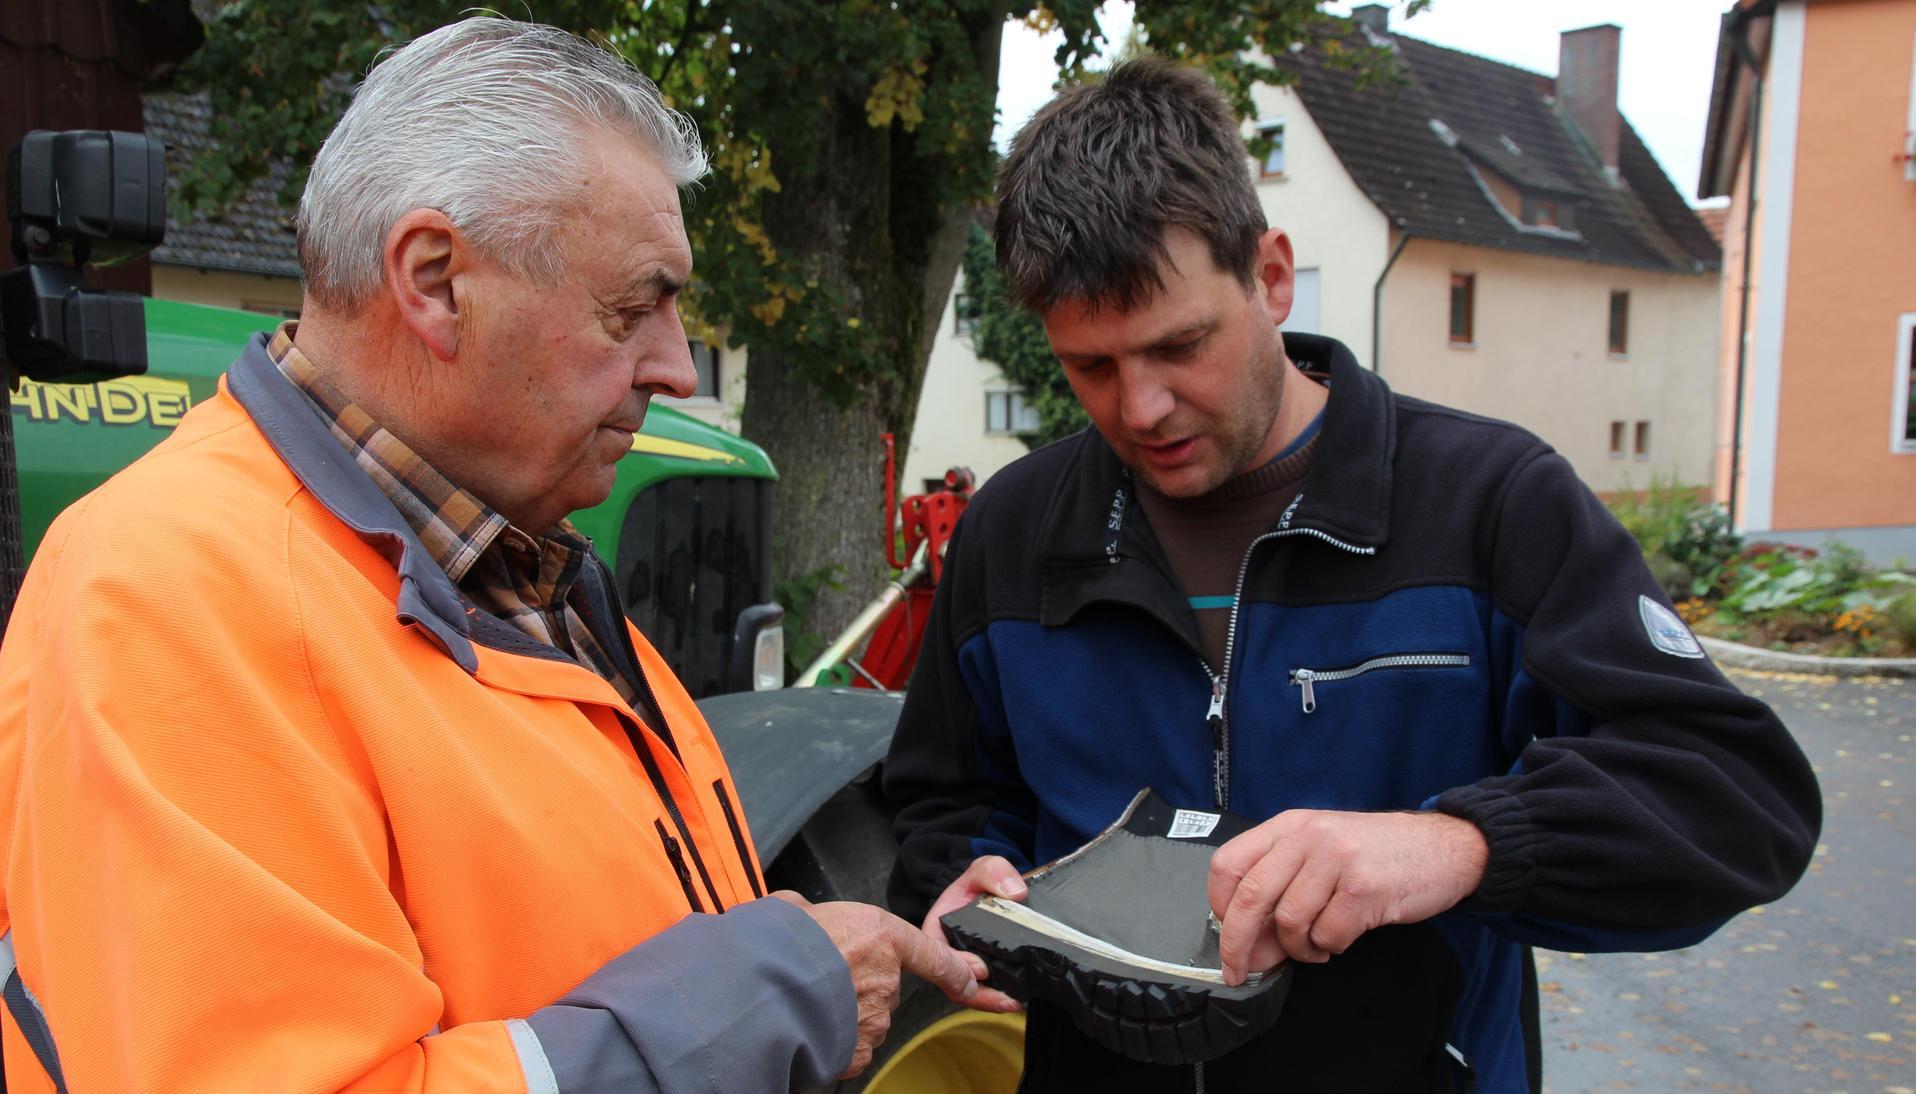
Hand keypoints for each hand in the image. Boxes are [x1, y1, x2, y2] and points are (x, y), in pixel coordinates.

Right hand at [773, 892, 981, 1078]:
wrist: (754, 990)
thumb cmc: (773, 947)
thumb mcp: (795, 909)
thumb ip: (812, 911)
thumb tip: (799, 910)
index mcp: (878, 935)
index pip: (933, 955)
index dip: (958, 969)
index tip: (974, 978)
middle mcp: (885, 978)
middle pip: (884, 987)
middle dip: (857, 984)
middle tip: (820, 977)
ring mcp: (873, 1018)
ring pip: (866, 1017)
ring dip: (843, 1011)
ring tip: (807, 1001)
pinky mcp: (856, 1051)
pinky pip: (851, 1046)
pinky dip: (833, 1039)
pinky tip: (809, 1025)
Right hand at [921, 856, 1027, 1012]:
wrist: (984, 892)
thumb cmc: (976, 883)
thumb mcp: (983, 869)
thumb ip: (994, 872)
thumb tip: (1015, 893)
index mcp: (936, 932)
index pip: (940, 957)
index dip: (960, 966)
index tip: (984, 968)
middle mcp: (945, 954)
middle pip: (955, 984)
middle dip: (980, 996)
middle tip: (1009, 1000)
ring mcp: (961, 967)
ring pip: (970, 992)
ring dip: (991, 1000)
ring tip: (1016, 1002)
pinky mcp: (978, 973)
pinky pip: (983, 990)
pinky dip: (997, 997)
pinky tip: (1018, 998)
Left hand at [1206, 810, 1487, 985]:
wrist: (1446, 847)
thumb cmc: (1379, 853)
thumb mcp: (1322, 852)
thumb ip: (1282, 888)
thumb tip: (1247, 945)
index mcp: (1290, 826)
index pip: (1230, 864)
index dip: (1218, 906)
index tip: (1224, 934)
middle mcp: (1309, 837)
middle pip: (1251, 897)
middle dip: (1237, 943)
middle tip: (1239, 970)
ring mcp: (1337, 860)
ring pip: (1290, 922)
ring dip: (1299, 948)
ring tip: (1317, 945)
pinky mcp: (1364, 889)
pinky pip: (1328, 935)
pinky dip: (1330, 947)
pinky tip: (1341, 938)